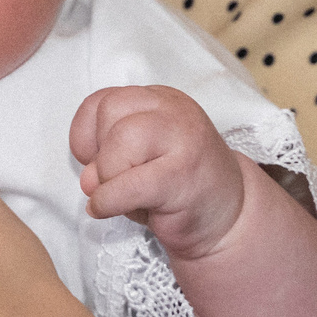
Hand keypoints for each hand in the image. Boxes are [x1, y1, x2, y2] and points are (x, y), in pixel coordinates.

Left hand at [69, 85, 246, 262]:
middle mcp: (174, 110)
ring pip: (121, 139)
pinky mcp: (184, 173)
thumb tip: (88, 178)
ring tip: (120, 195)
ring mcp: (184, 138)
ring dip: (108, 175)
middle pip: (110, 111)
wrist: (229, 218)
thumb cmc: (177, 188)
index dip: (86, 131)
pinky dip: (108, 200)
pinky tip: (107, 209)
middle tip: (112, 180)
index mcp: (160, 100)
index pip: (105, 99)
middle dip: (100, 153)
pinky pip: (130, 184)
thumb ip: (108, 157)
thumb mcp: (137, 161)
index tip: (91, 158)